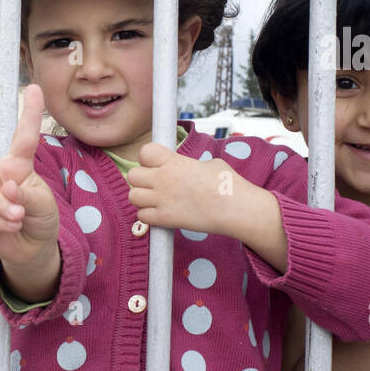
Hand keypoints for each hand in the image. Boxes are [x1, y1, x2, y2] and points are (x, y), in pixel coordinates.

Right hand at [0, 85, 59, 269]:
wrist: (32, 248)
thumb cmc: (41, 218)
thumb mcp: (45, 203)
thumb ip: (28, 193)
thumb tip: (4, 187)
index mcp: (16, 164)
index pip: (23, 136)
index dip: (30, 113)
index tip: (34, 88)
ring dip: (4, 207)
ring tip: (19, 218)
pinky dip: (0, 222)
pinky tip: (10, 227)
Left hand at [127, 143, 245, 234]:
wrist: (237, 209)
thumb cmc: (229, 184)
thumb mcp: (210, 164)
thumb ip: (190, 165)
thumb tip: (187, 168)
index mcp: (175, 162)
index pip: (144, 151)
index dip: (148, 158)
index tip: (157, 164)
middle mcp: (164, 179)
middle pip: (132, 175)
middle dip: (141, 179)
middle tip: (155, 184)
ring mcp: (163, 200)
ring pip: (132, 196)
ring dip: (142, 198)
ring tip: (156, 200)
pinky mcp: (166, 219)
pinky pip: (141, 216)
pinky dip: (148, 216)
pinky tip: (160, 213)